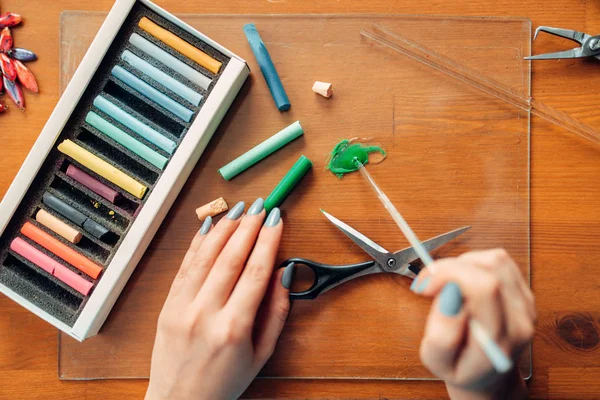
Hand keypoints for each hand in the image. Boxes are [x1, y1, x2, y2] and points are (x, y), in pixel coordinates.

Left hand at [146, 199, 292, 399]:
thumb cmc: (224, 382)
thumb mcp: (261, 354)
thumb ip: (276, 313)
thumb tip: (283, 274)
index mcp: (234, 327)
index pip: (256, 271)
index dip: (268, 240)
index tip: (276, 219)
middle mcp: (205, 313)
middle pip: (230, 257)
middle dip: (248, 226)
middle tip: (260, 205)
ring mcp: (182, 307)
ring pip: (205, 256)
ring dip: (223, 228)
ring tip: (238, 209)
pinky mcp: (167, 305)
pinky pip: (184, 266)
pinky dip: (198, 244)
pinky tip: (210, 227)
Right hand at [411, 249, 535, 399]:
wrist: (486, 374)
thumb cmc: (459, 367)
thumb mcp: (437, 362)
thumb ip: (440, 336)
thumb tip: (448, 298)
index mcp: (500, 338)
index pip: (485, 288)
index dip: (450, 274)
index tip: (425, 286)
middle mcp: (520, 318)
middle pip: (490, 268)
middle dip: (450, 267)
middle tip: (428, 284)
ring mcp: (525, 302)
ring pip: (493, 260)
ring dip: (462, 264)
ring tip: (447, 286)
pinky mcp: (523, 290)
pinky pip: (498, 260)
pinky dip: (473, 263)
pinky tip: (462, 281)